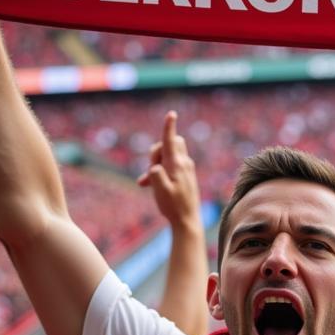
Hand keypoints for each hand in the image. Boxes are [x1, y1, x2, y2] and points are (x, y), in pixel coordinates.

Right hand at [137, 111, 201, 228]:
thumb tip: (155, 167)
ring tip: (146, 182)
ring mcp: (186, 168)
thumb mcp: (161, 192)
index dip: (169, 127)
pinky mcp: (186, 175)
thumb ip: (156, 176)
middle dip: (157, 150)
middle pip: (171, 143)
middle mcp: (184, 163)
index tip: (171, 113)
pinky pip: (171, 164)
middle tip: (151, 169)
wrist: (187, 220)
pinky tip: (150, 184)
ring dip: (157, 161)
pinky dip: (160, 170)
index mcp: (177, 165)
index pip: (171, 141)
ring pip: (170, 153)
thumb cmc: (173, 206)